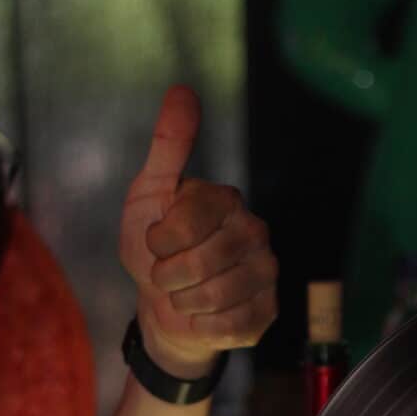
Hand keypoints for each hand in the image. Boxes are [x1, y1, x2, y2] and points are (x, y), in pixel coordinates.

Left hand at [119, 86, 276, 373]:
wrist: (164, 307)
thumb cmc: (156, 249)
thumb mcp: (149, 193)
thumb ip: (168, 145)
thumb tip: (183, 89)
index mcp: (227, 200)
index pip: (190, 219)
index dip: (160, 239)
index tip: (155, 242)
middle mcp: (255, 232)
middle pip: (202, 261)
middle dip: (169, 275)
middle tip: (166, 273)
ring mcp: (266, 273)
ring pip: (216, 296)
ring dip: (183, 302)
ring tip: (183, 294)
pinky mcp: (267, 312)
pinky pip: (230, 325)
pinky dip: (203, 325)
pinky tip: (202, 315)